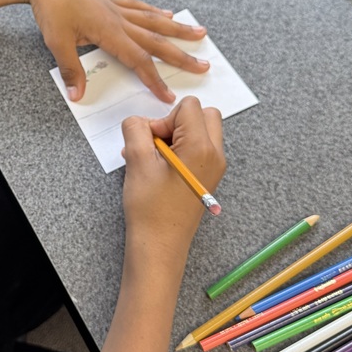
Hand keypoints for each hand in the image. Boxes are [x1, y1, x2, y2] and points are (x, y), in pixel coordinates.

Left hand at [26, 0, 209, 102]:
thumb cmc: (52, 8)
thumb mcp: (56, 43)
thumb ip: (71, 70)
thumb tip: (78, 95)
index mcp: (109, 32)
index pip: (139, 61)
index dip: (154, 80)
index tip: (167, 95)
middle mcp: (119, 20)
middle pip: (157, 41)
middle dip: (181, 56)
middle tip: (203, 66)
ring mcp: (116, 9)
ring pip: (154, 21)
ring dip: (178, 29)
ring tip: (199, 33)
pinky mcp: (109, 2)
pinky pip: (138, 7)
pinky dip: (154, 12)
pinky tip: (166, 14)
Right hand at [121, 97, 224, 249]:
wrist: (160, 244)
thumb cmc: (151, 207)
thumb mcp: (137, 160)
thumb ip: (136, 129)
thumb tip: (139, 121)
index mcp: (202, 147)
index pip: (189, 106)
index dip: (165, 118)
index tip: (152, 142)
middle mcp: (215, 154)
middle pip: (204, 114)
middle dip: (177, 122)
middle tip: (157, 145)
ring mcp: (215, 167)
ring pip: (202, 131)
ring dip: (178, 136)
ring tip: (154, 159)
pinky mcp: (208, 177)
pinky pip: (199, 149)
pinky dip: (181, 150)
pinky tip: (160, 168)